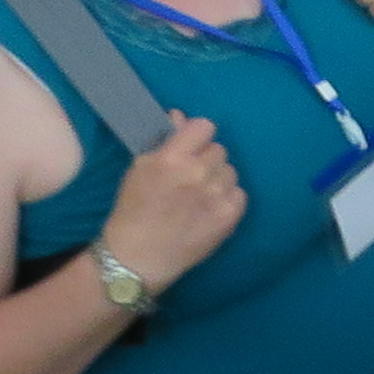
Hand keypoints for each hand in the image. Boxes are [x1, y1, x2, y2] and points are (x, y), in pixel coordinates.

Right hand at [97, 110, 245, 285]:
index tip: (191, 148)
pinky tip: (210, 210)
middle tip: (191, 179)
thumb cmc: (133, 210)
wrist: (138, 257)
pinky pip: (240, 194)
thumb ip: (163, 140)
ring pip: (230, 171)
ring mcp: (216, 195)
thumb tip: (180, 116)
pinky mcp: (229, 215)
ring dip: (217, 180)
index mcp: (172, 158)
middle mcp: (198, 172)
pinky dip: (227, 200)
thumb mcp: (139, 169)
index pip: (204, 127)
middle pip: (219, 150)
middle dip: (206, 161)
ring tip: (199, 197)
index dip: (197, 137)